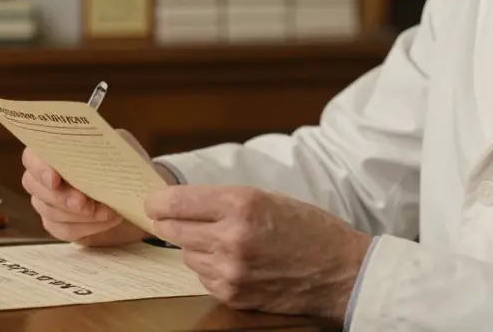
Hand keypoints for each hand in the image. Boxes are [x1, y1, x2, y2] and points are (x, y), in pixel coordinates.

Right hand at [21, 129, 167, 246]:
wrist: (136, 190)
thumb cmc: (122, 161)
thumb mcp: (120, 145)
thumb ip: (104, 146)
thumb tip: (96, 152)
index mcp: (54, 150)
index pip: (31, 157)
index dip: (39, 168)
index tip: (54, 178)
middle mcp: (44, 177)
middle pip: (35, 187)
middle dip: (61, 197)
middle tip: (84, 203)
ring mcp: (47, 202)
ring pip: (50, 212)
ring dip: (79, 214)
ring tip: (105, 212)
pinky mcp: (59, 225)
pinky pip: (63, 230)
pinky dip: (85, 227)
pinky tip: (104, 220)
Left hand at [145, 185, 371, 320]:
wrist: (340, 271)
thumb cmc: (308, 229)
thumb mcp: (267, 197)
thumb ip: (223, 201)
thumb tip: (179, 203)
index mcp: (242, 204)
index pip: (176, 202)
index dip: (158, 202)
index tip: (152, 202)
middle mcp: (232, 237)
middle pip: (173, 230)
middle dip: (170, 223)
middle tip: (171, 219)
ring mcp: (231, 270)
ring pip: (186, 254)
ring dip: (194, 246)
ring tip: (222, 241)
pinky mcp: (233, 294)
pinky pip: (202, 276)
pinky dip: (209, 268)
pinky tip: (233, 261)